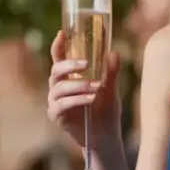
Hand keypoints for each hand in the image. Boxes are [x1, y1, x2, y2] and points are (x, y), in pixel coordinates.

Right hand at [46, 30, 122, 147]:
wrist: (106, 136)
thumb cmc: (106, 111)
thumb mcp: (111, 89)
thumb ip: (111, 71)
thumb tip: (114, 52)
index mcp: (69, 77)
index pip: (58, 58)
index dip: (58, 45)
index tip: (62, 33)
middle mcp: (58, 87)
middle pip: (55, 70)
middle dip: (69, 65)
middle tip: (87, 64)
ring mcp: (55, 101)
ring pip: (59, 88)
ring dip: (78, 85)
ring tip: (96, 86)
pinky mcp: (56, 115)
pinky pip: (62, 105)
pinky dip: (77, 100)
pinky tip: (91, 99)